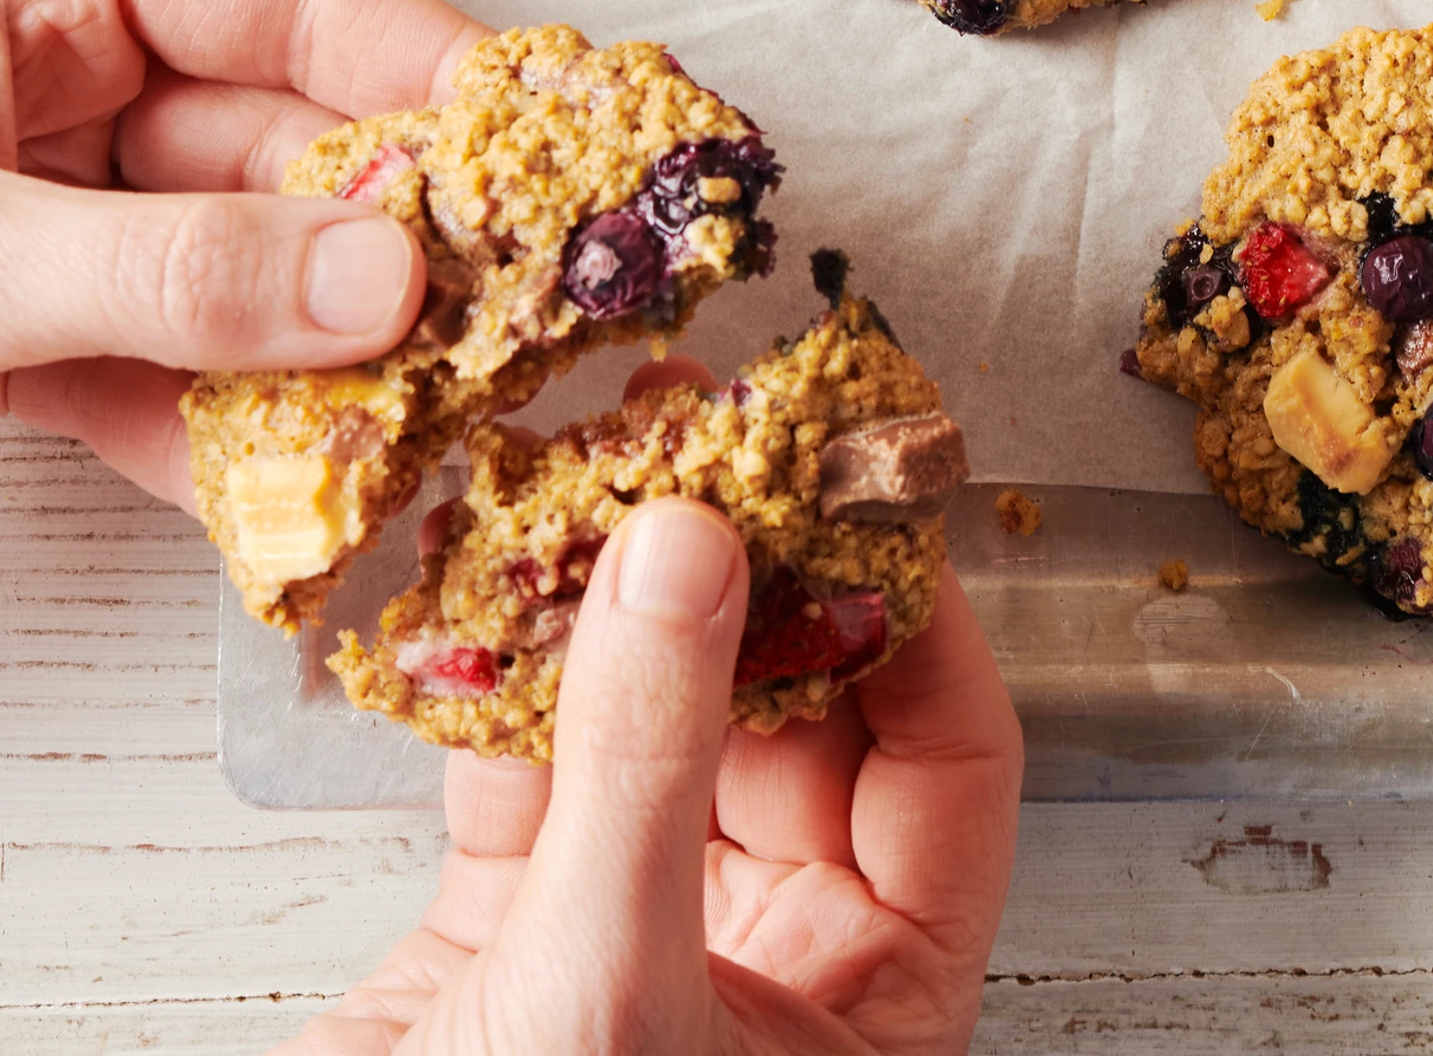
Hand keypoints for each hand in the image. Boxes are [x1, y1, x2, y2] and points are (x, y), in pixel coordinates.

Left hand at [0, 0, 479, 505]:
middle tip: (491, 314)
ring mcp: (30, 208)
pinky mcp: (1, 330)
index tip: (524, 141)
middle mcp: (43, 79)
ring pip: (221, 273)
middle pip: (268, 145)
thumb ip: (169, 270)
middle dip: (373, 246)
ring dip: (306, 360)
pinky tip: (279, 489)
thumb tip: (371, 282)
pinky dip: (207, 439)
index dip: (414, 66)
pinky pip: (141, 372)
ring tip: (409, 415)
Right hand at [278, 502, 1023, 1055]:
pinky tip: (486, 571)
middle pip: (799, 714)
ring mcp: (635, 939)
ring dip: (618, 596)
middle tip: (716, 433)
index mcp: (871, 1011)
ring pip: (657, 720)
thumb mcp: (608, 997)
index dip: (915, 613)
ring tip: (604, 455)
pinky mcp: (498, 938)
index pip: (946, 765)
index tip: (864, 477)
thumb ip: (651, 760)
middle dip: (752, 570)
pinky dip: (498, 668)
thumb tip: (693, 546)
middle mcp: (772, 970)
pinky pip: (525, 765)